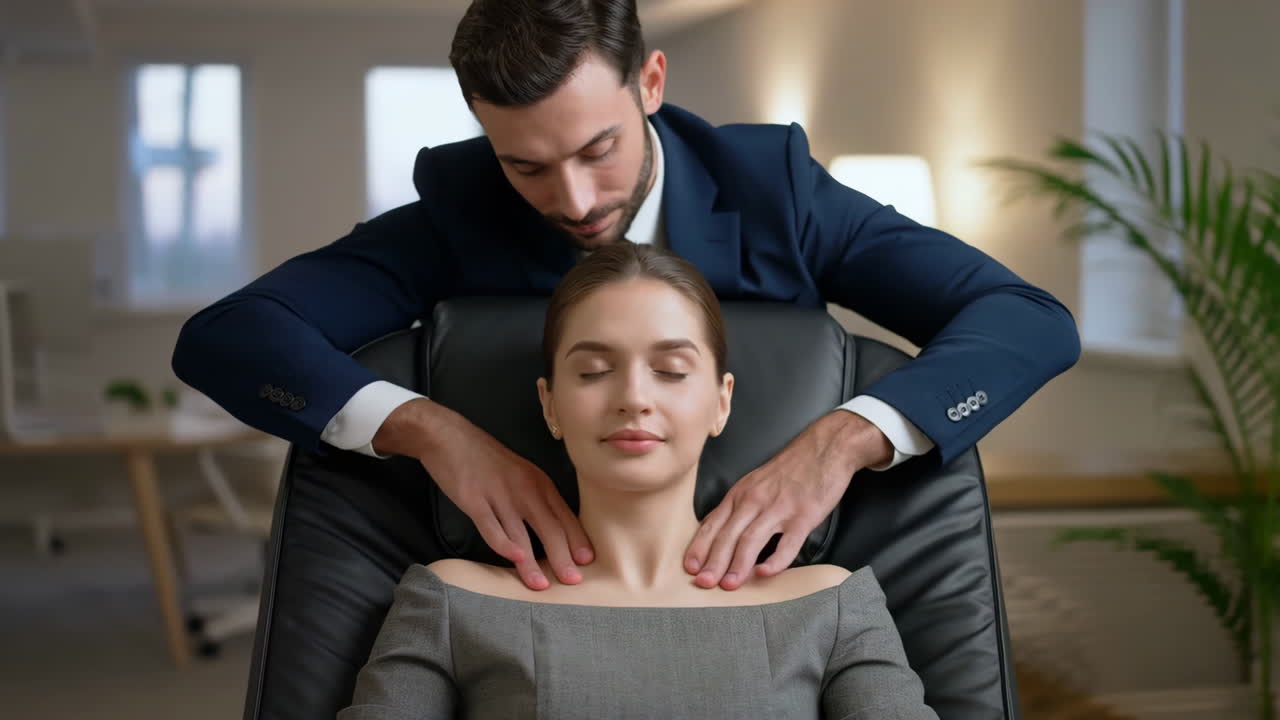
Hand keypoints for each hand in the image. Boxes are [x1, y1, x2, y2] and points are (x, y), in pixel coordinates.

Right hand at [376, 398, 594, 590]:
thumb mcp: (521, 473)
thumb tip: (553, 530)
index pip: (564, 515)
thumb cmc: (487, 459)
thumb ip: (536, 498)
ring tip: (541, 586)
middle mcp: (524, 489)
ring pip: (521, 533)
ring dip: (532, 562)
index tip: (589, 562)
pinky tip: (513, 559)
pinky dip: (503, 543)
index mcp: (539, 482)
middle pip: (549, 527)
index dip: (577, 539)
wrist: (449, 437)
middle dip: (562, 556)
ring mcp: (499, 494)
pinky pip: (490, 526)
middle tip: (573, 581)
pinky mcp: (474, 500)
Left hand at [683, 411, 891, 589]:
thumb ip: (739, 506)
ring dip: (738, 564)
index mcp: (741, 494)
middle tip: (703, 583)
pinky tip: (765, 573)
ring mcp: (779, 509)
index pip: (714, 523)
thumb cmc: (790, 468)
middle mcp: (755, 501)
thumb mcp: (755, 482)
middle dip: (713, 561)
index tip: (690, 567)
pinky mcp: (804, 516)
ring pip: (751, 540)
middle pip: (728, 534)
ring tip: (729, 585)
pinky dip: (775, 560)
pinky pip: (787, 543)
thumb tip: (722, 531)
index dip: (700, 546)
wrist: (824, 448)